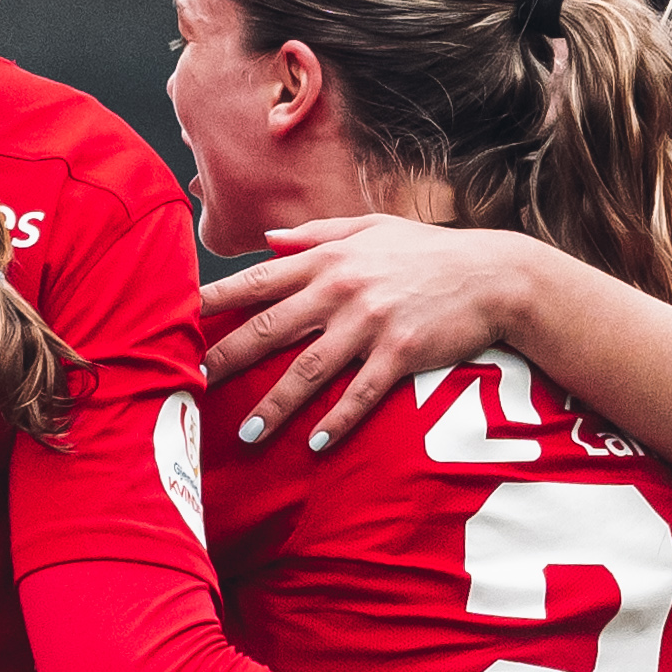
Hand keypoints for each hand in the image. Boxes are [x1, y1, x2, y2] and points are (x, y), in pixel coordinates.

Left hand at [198, 215, 526, 456]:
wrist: (494, 274)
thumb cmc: (429, 251)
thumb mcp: (371, 227)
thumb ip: (315, 234)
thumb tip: (267, 239)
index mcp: (328, 259)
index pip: (258, 280)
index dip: (214, 300)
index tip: (177, 318)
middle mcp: (343, 290)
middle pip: (269, 329)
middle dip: (226, 359)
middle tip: (191, 386)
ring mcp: (371, 323)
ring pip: (310, 369)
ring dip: (276, 405)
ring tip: (248, 434)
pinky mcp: (402, 353)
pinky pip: (362, 393)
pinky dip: (339, 420)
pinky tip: (317, 443)